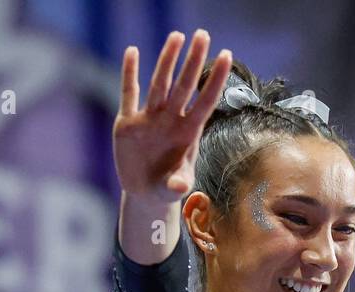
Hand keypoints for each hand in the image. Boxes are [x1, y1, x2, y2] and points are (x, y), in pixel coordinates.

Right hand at [113, 30, 231, 204]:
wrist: (145, 193)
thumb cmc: (167, 189)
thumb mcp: (172, 190)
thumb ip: (177, 184)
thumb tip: (180, 186)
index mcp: (187, 133)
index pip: (205, 100)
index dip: (215, 79)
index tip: (226, 55)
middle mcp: (171, 120)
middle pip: (184, 85)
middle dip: (192, 60)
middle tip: (202, 34)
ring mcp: (150, 119)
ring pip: (160, 83)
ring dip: (167, 60)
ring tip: (177, 35)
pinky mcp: (128, 123)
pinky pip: (129, 93)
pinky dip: (129, 72)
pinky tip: (133, 51)